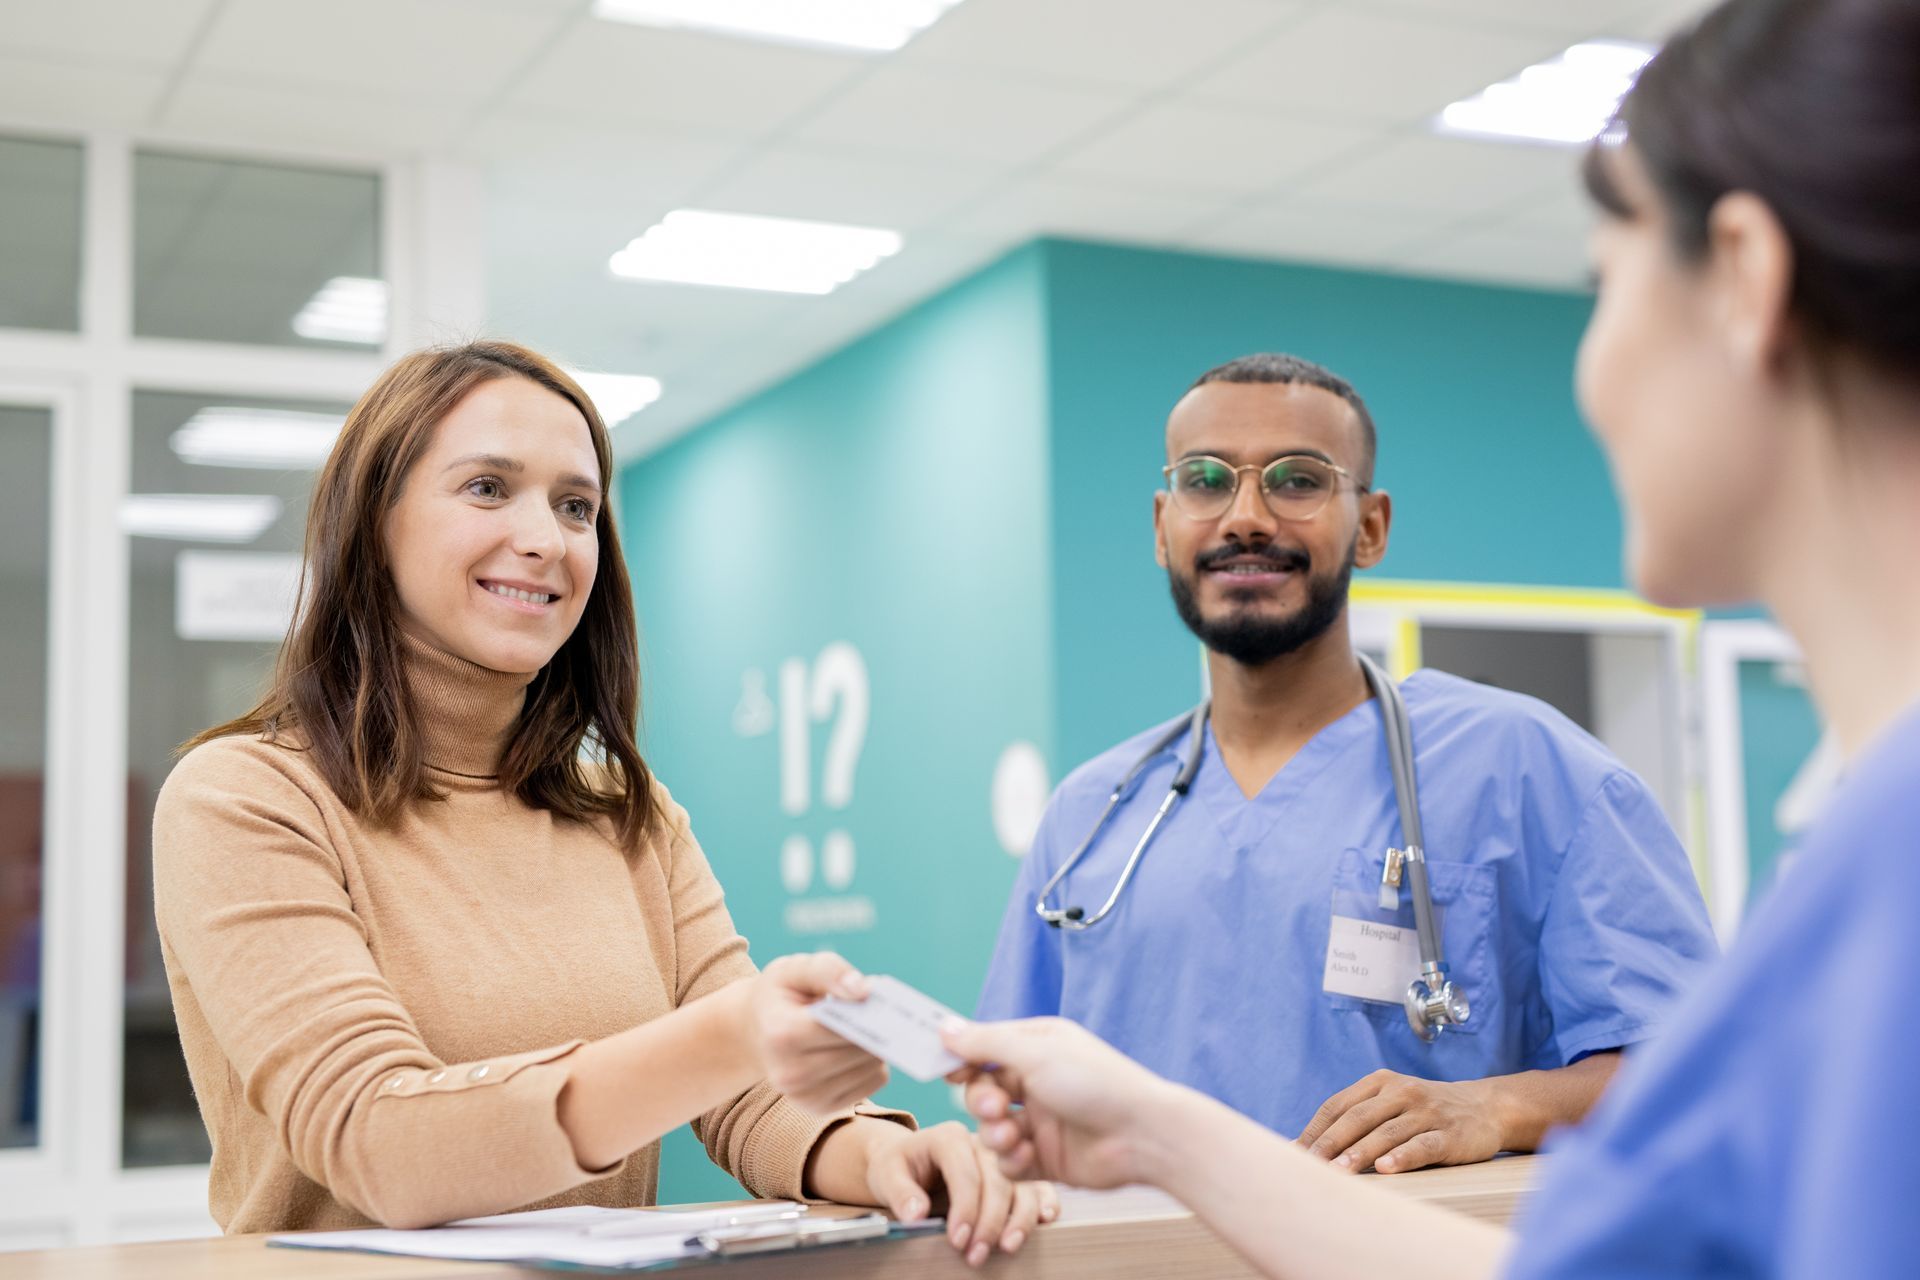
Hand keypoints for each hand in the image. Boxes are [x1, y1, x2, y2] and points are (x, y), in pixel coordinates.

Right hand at [741, 952, 885, 1113]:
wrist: (757, 1032)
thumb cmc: (782, 995)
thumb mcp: (795, 969)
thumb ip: (829, 971)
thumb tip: (864, 991)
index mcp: (781, 1034)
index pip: (839, 1026)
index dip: (864, 1010)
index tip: (877, 995)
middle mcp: (790, 1074)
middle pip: (859, 1049)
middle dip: (873, 1026)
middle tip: (874, 1008)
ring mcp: (805, 1097)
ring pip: (872, 1067)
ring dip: (876, 1044)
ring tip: (860, 1027)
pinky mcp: (822, 1108)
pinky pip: (874, 1082)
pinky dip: (873, 1062)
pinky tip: (855, 1047)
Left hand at [861, 1121, 1058, 1267]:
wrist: (909, 1161)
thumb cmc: (898, 1166)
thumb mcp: (887, 1174)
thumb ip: (900, 1192)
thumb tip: (916, 1214)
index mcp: (949, 1137)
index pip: (965, 1171)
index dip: (965, 1208)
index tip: (957, 1241)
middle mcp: (981, 1143)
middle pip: (998, 1180)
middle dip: (990, 1222)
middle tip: (976, 1255)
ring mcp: (1001, 1158)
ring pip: (1022, 1184)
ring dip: (1019, 1219)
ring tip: (1007, 1247)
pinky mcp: (1014, 1173)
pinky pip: (1037, 1184)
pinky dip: (1044, 1202)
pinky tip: (1045, 1221)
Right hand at [941, 1017, 1173, 1190]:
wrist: (1142, 1136)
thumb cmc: (1097, 1083)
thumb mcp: (1035, 1053)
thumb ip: (985, 1043)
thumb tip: (944, 1027)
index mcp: (1037, 1046)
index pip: (985, 1048)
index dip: (961, 1060)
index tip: (944, 1072)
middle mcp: (1037, 1081)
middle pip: (983, 1090)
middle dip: (980, 1100)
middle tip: (992, 1107)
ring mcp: (1041, 1121)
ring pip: (991, 1128)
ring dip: (994, 1132)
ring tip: (1011, 1136)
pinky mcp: (1046, 1157)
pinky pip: (1009, 1160)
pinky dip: (1011, 1160)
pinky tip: (1026, 1155)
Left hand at [1296, 1070, 1502, 1173]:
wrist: (1485, 1106)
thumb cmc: (1424, 1111)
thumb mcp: (1391, 1102)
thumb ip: (1356, 1117)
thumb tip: (1307, 1146)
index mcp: (1379, 1082)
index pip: (1337, 1106)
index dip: (1315, 1130)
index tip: (1294, 1154)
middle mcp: (1400, 1092)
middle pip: (1357, 1118)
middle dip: (1330, 1143)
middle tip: (1309, 1166)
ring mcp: (1426, 1112)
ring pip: (1386, 1133)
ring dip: (1359, 1153)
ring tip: (1338, 1172)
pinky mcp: (1449, 1134)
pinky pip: (1422, 1145)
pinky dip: (1402, 1157)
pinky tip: (1385, 1169)